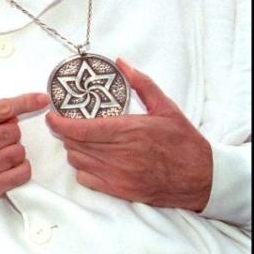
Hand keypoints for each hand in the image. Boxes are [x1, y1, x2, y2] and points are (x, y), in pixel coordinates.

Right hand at [0, 92, 48, 214]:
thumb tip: (12, 115)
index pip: (0, 109)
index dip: (25, 103)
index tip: (42, 99)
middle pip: (13, 131)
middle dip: (11, 135)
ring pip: (19, 151)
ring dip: (15, 153)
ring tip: (0, 158)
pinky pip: (22, 171)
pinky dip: (21, 169)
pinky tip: (9, 169)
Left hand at [46, 57, 212, 211]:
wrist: (202, 177)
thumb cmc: (184, 142)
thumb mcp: (166, 107)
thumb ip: (142, 84)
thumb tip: (123, 63)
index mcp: (128, 131)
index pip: (80, 129)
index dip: (59, 123)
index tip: (52, 116)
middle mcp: (119, 154)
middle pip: (74, 144)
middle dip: (67, 133)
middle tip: (70, 125)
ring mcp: (118, 175)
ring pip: (77, 161)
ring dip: (75, 150)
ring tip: (84, 141)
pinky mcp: (120, 191)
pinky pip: (86, 180)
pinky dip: (83, 169)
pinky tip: (94, 161)